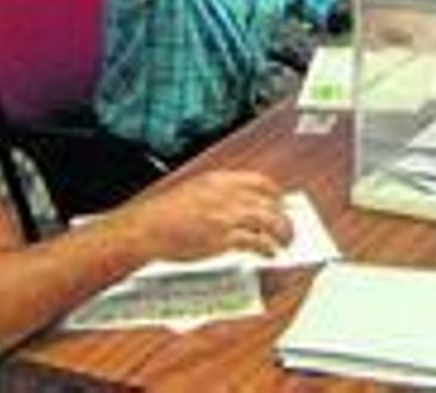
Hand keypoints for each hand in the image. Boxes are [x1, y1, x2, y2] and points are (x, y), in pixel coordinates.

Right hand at [115, 170, 291, 261]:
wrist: (146, 229)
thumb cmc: (164, 214)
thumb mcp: (194, 191)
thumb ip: (218, 195)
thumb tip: (240, 206)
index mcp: (220, 180)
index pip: (260, 182)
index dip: (275, 194)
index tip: (281, 203)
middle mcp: (227, 195)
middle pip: (270, 202)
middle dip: (284, 216)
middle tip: (288, 228)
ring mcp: (226, 216)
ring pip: (268, 221)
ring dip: (281, 233)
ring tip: (284, 243)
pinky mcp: (223, 238)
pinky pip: (256, 242)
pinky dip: (267, 249)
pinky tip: (269, 254)